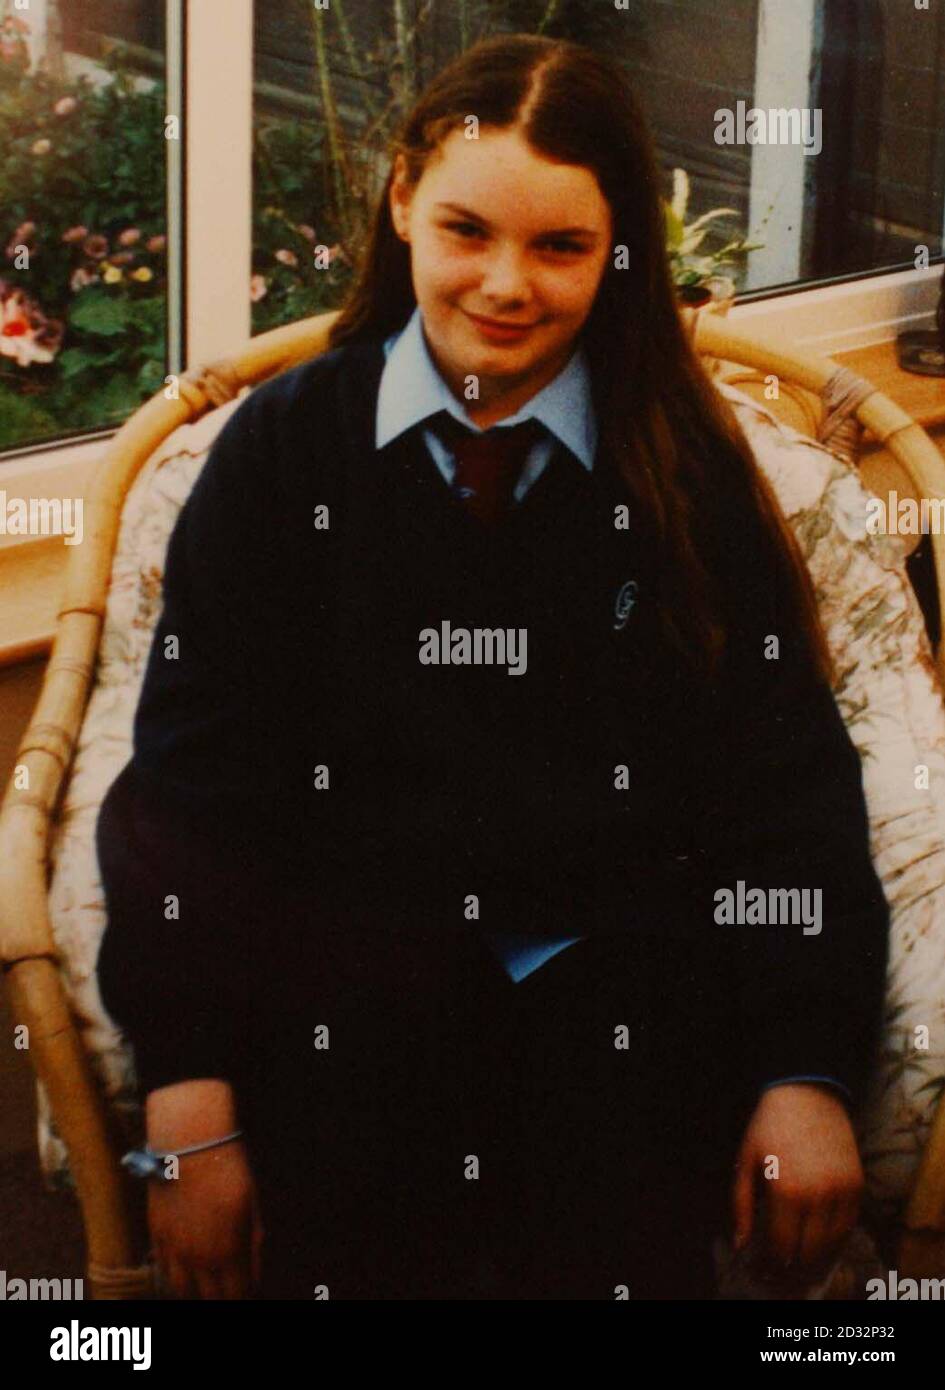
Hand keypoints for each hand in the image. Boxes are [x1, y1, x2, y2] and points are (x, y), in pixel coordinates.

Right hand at [145, 1079, 263, 1298]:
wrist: (189, 1143)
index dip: (243, 1296)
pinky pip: (163, 1270)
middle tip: (229, 1289)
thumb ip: (254, 1244)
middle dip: (221, 1297)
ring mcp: (174, 1249)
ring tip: (206, 1286)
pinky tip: (185, 1270)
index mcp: (228, 1251)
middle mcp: (199, 1257)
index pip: (237, 1294)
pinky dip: (175, 1276)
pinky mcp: (156, 1235)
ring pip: (181, 1290)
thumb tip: (255, 1273)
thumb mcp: (253, 1205)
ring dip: (196, 1292)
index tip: (247, 1290)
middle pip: (209, 1298)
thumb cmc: (229, 1169)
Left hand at [731, 1083, 863, 1278]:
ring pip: (831, 1245)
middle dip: (790, 1268)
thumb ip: (741, 1205)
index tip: (760, 1269)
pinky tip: (819, 1242)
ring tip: (797, 1261)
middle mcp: (818, 1196)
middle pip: (807, 1252)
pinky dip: (834, 1240)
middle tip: (778, 1271)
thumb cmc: (769, 1125)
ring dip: (814, 1259)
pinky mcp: (857, 1186)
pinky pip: (849, 1227)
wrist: (807, 1093)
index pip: (781, 1247)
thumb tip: (742, 1244)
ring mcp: (842, 1192)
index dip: (770, 1265)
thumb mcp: (745, 1161)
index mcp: (785, 1191)